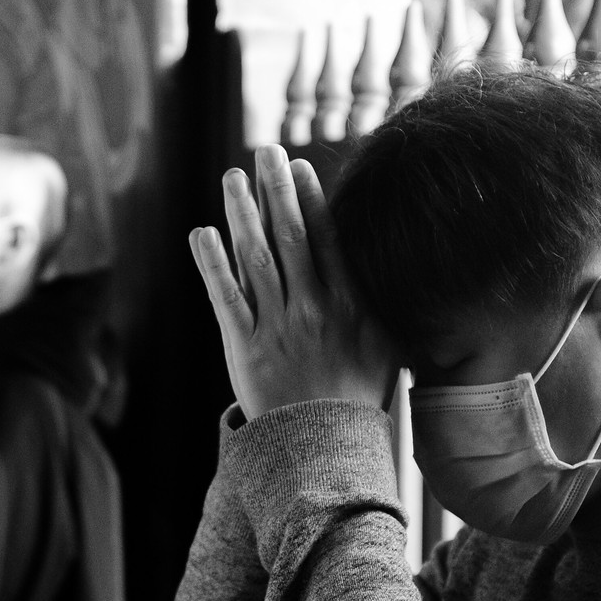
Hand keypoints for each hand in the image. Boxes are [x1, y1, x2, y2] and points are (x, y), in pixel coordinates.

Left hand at [188, 144, 397, 420]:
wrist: (327, 448)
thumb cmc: (360, 395)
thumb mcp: (389, 346)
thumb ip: (385, 302)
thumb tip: (397, 265)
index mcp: (350, 305)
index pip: (327, 240)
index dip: (311, 199)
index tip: (299, 167)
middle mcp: (313, 309)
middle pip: (290, 236)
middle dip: (276, 190)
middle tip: (264, 152)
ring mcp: (278, 328)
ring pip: (256, 258)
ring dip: (242, 213)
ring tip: (232, 177)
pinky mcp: (246, 348)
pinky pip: (225, 298)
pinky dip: (213, 264)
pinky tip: (203, 233)